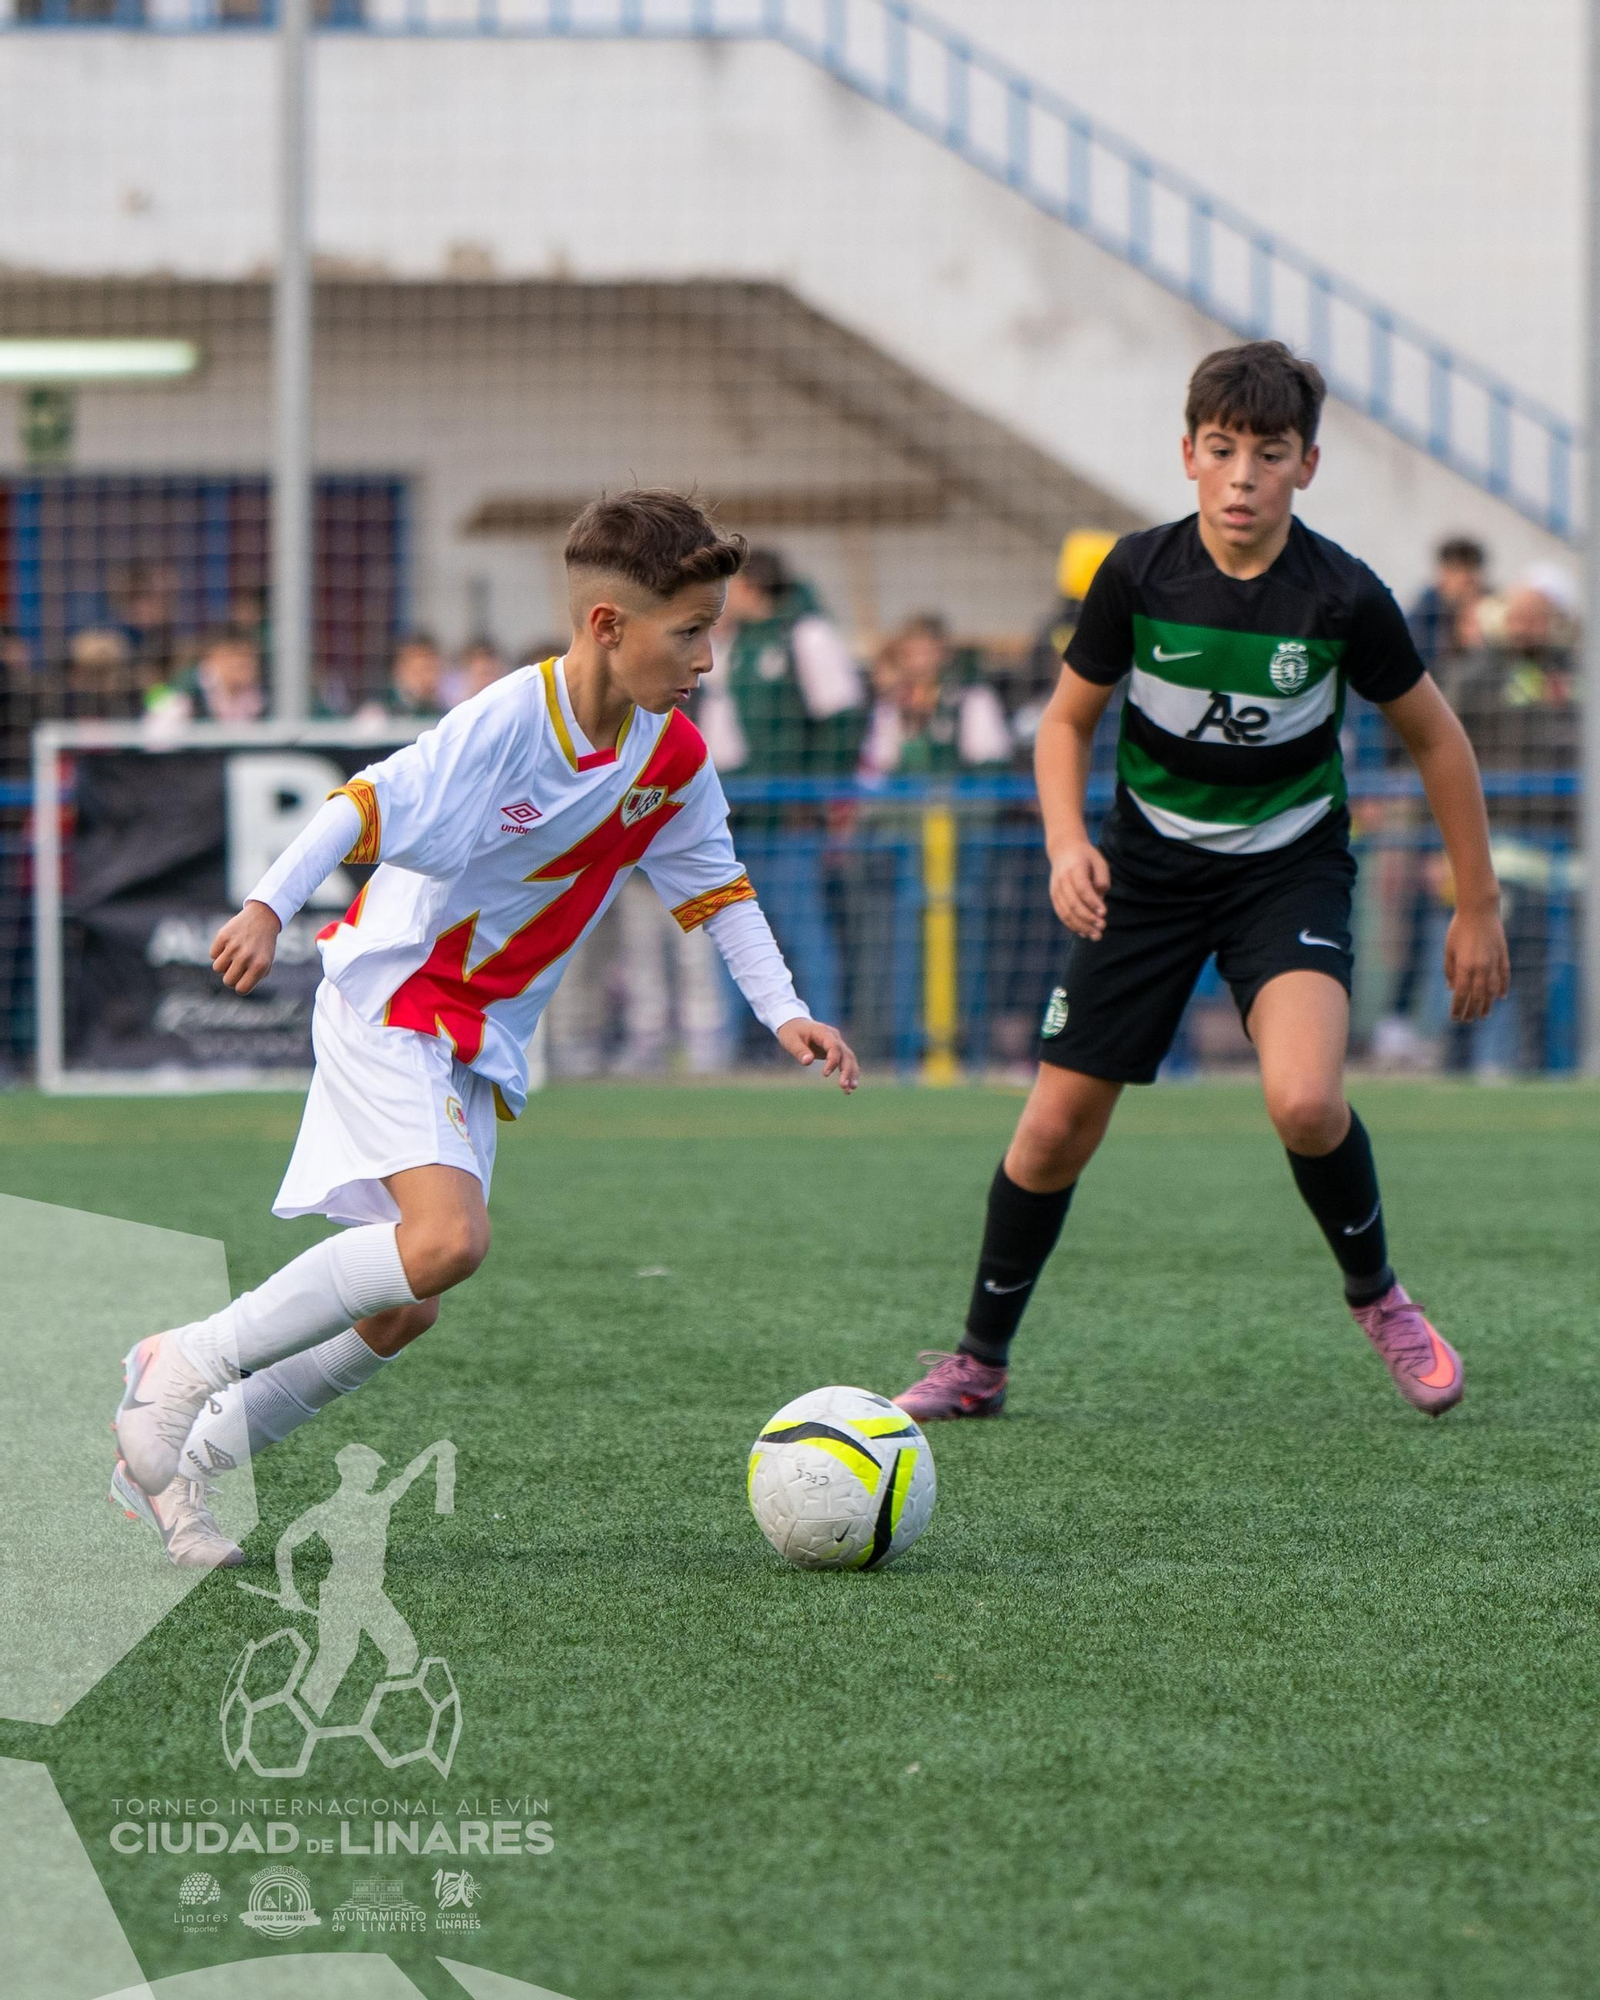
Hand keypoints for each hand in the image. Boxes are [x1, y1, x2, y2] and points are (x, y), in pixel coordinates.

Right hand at [211, 901, 281, 994]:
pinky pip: (213, 954)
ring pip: (217, 968)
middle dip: (231, 976)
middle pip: (227, 981)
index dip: (240, 986)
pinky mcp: (223, 936)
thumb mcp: (266, 963)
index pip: (241, 989)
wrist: (262, 918)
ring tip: (233, 955)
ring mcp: (233, 946)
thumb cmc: (263, 945)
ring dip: (224, 964)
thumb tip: (237, 988)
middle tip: (237, 967)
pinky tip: (228, 945)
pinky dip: (218, 952)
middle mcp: (246, 957)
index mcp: (259, 966)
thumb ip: (253, 978)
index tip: (242, 980)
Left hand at [777, 1018, 859, 1091]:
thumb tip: (808, 1062)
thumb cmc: (791, 1032)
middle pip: (846, 1053)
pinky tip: (848, 1087)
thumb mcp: (790, 1040)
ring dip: (851, 1074)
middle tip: (843, 1086)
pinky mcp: (837, 1050)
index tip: (825, 1074)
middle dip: (847, 1070)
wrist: (795, 1024)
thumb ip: (799, 1050)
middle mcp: (834, 1036)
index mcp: (822, 1032)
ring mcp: (837, 1042)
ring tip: (849, 1090)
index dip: (832, 1060)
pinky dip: (849, 1073)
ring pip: (849, 1058)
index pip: (834, 1046)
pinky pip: (846, 1061)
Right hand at [1049, 840, 1110, 939]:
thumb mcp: (1099, 861)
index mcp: (1074, 868)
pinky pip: (1062, 914)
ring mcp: (1056, 890)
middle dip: (1088, 918)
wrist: (1063, 850)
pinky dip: (1073, 925)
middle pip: (1073, 904)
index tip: (1104, 913)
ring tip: (1096, 936)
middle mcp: (1062, 880)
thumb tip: (1100, 898)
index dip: (1093, 902)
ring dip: (1081, 926)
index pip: (1082, 889)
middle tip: (1102, 927)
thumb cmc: (1086, 857)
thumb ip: (1102, 878)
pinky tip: (1084, 933)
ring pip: (1066, 912)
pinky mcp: (1054, 897)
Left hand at [1444, 902, 1508, 1022]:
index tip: (1455, 1018)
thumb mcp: (1449, 950)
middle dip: (1472, 1010)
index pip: (1461, 994)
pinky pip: (1504, 976)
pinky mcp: (1503, 955)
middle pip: (1477, 996)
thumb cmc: (1459, 929)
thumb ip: (1450, 971)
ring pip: (1492, 989)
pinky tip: (1501, 997)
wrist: (1479, 910)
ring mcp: (1494, 962)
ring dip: (1488, 1004)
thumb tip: (1452, 989)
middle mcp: (1480, 967)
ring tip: (1484, 1015)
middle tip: (1468, 1020)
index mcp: (1464, 967)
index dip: (1458, 1008)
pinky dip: (1503, 987)